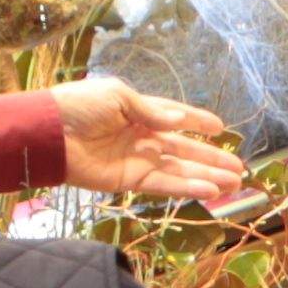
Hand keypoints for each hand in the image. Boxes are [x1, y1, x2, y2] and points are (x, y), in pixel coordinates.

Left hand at [47, 77, 244, 206]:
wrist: (48, 133)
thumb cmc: (78, 106)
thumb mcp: (117, 96)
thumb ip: (150, 111)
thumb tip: (179, 122)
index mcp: (138, 112)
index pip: (175, 117)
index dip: (197, 122)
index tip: (221, 129)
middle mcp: (142, 137)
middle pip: (184, 151)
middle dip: (211, 159)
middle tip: (239, 168)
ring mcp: (137, 160)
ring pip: (179, 171)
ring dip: (206, 177)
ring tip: (233, 183)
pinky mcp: (128, 181)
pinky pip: (163, 185)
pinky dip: (186, 188)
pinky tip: (208, 190)